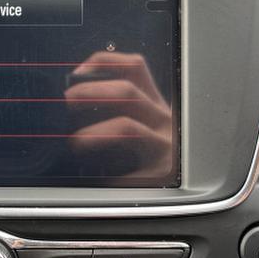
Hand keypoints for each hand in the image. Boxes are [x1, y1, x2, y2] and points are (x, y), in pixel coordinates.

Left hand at [65, 51, 173, 178]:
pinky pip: (129, 173)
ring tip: (74, 143)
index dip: (103, 62)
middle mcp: (164, 120)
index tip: (75, 72)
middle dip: (90, 91)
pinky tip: (93, 183)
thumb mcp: (146, 130)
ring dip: (93, 132)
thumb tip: (71, 106)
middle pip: (127, 91)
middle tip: (65, 101)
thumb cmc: (156, 159)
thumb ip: (119, 115)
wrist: (193, 195)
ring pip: (126, 126)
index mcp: (156, 105)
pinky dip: (107, 177)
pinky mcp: (163, 174)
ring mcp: (166, 146)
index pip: (133, 67)